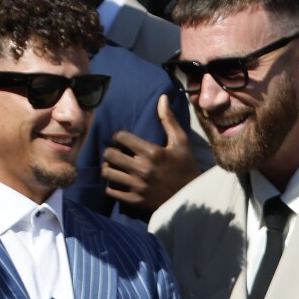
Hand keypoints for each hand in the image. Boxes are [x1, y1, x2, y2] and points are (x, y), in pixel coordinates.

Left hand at [101, 94, 200, 216]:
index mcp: (152, 152)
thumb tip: (162, 97)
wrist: (192, 196)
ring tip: (114, 167)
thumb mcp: (181, 141)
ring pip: (107, 173)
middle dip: (110, 151)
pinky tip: (118, 182)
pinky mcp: (135, 200)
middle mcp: (142, 168)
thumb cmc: (186, 166)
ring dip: (108, 168)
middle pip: (109, 154)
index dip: (119, 136)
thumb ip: (168, 120)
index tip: (123, 140)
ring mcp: (137, 186)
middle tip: (115, 153)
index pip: (121, 137)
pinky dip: (111, 186)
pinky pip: (111, 191)